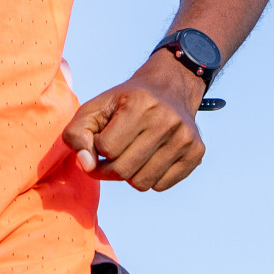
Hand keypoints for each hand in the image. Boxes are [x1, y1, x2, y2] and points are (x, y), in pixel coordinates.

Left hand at [61, 50, 206, 191]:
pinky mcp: (196, 152)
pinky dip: (149, 178)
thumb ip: (77, 134)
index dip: (96, 147)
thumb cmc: (125, 102)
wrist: (170, 88)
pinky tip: (149, 158)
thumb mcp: (95, 108)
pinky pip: (161, 186)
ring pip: (142, 183)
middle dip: (109, 168)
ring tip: (130, 155)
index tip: (100, 139)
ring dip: (129, 175)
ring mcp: (185, 138)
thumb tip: (85, 165)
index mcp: (140, 104)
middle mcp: (167, 120)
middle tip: (110, 155)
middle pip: (123, 170)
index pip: (106, 148)